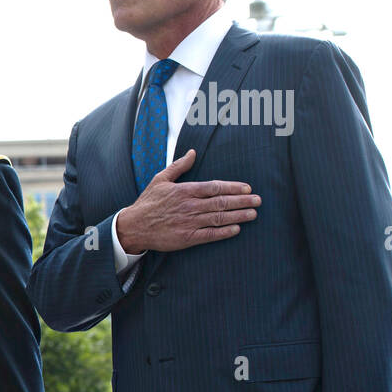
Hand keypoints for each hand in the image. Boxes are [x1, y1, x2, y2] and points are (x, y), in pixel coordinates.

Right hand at [114, 150, 260, 253]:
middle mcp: (189, 206)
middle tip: (258, 200)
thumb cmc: (147, 202)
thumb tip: (193, 153)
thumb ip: (179, 166)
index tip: (247, 188)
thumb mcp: (160, 179)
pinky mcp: (186, 238)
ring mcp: (189, 222)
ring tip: (253, 214)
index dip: (233, 187)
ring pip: (219, 218)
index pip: (215, 187)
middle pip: (221, 202)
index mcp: (184, 191)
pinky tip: (236, 229)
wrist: (133, 226)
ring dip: (238, 216)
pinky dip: (224, 232)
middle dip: (242, 201)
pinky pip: (210, 235)